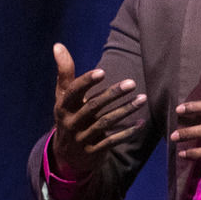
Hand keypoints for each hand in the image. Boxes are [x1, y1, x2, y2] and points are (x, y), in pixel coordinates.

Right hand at [48, 42, 147, 181]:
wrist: (66, 155)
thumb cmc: (69, 116)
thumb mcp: (63, 96)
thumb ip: (64, 72)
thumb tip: (58, 45)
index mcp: (62, 107)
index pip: (73, 93)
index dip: (86, 82)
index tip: (103, 72)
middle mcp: (70, 123)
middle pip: (93, 107)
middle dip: (113, 94)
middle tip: (132, 83)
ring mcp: (81, 138)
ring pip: (105, 123)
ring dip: (125, 111)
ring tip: (142, 99)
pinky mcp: (93, 151)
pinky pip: (112, 141)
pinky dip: (127, 132)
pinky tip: (141, 123)